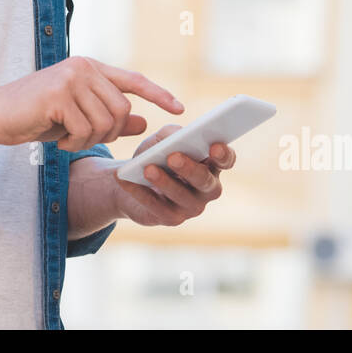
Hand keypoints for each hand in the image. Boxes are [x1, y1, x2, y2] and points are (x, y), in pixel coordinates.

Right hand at [0, 56, 183, 151]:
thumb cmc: (34, 116)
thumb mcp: (76, 118)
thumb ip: (110, 119)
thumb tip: (145, 123)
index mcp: (90, 68)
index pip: (134, 80)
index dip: (159, 95)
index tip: (180, 109)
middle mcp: (84, 67)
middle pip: (122, 110)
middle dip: (108, 135)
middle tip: (81, 140)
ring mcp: (71, 78)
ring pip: (106, 122)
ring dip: (88, 141)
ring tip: (67, 139)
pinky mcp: (58, 94)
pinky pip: (84, 130)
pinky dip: (74, 144)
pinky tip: (57, 140)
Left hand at [112, 125, 234, 226]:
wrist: (133, 179)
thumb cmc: (156, 155)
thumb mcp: (161, 140)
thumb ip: (171, 134)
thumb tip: (175, 136)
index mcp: (211, 165)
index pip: (225, 161)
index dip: (223, 155)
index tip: (214, 146)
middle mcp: (207, 188)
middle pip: (205, 181)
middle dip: (189, 169)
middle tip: (173, 157)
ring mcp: (192, 206)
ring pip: (182, 196)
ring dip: (164, 182)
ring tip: (147, 169)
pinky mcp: (172, 218)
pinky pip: (156, 207)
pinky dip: (140, 192)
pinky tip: (126, 180)